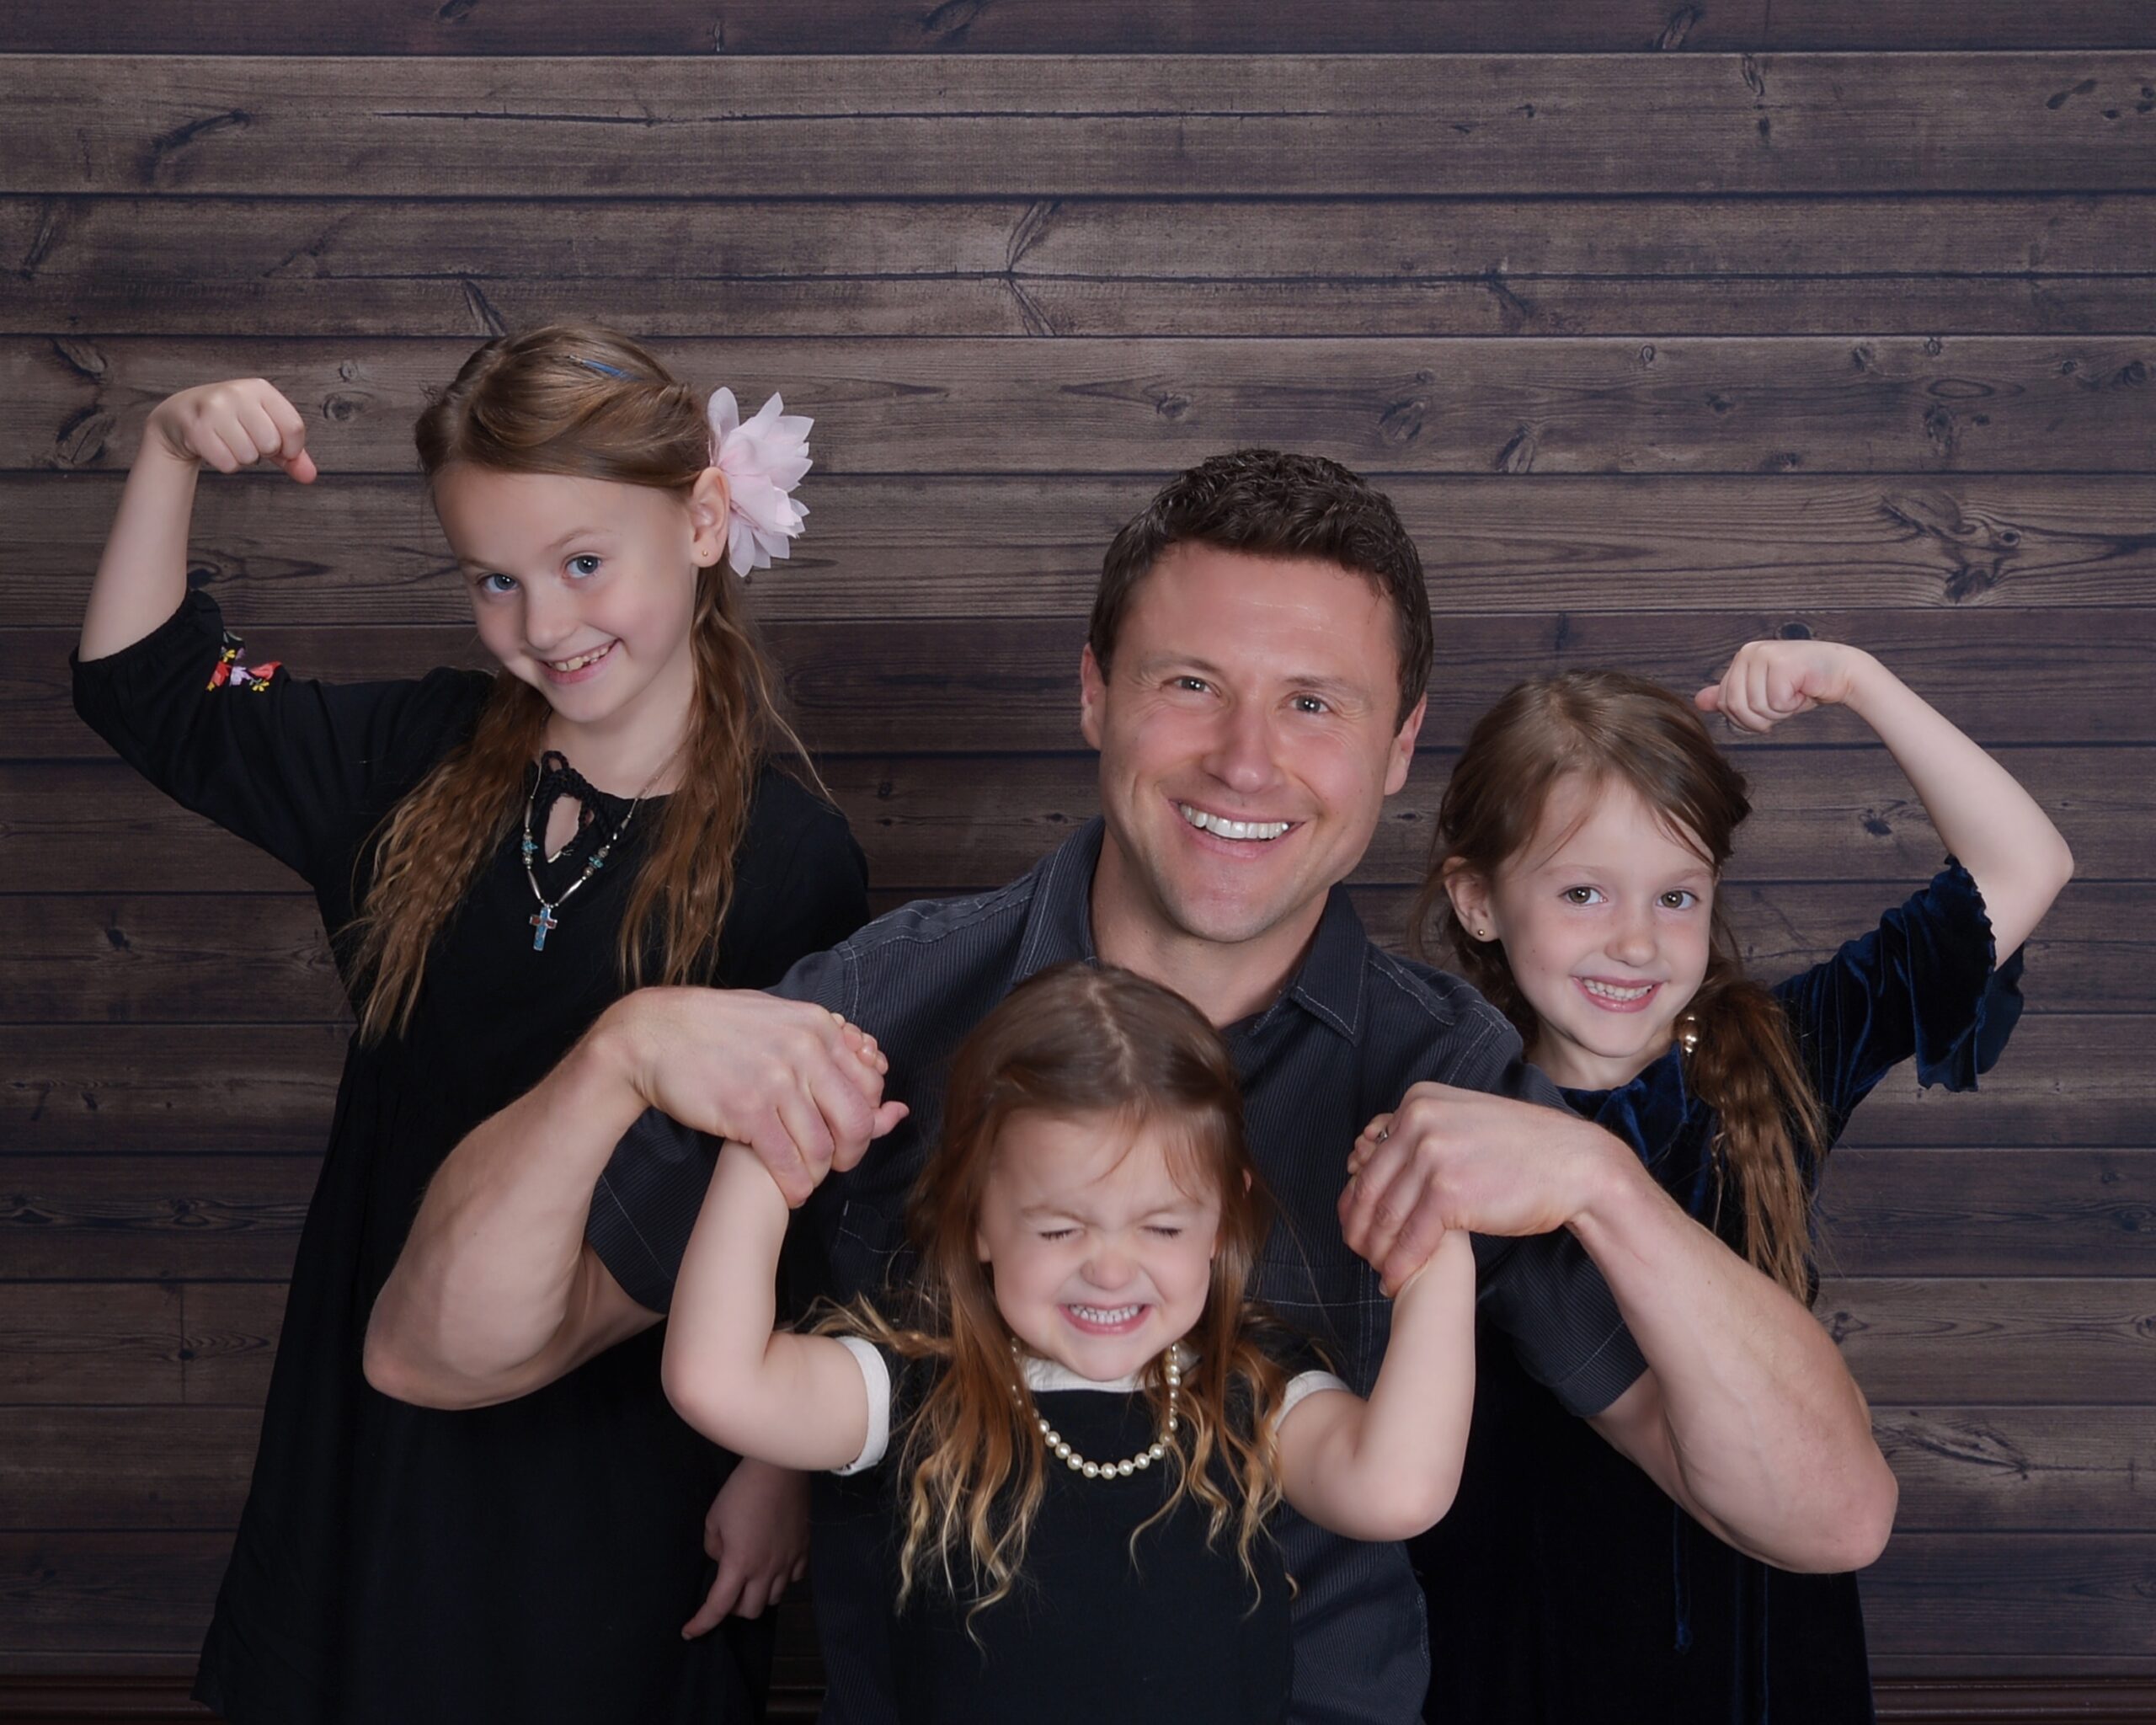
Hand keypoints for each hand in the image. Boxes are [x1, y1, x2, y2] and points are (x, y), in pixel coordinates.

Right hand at [146, 379, 316, 482]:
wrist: (181, 415)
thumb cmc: (231, 422)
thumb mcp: (266, 429)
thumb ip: (292, 454)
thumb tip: (309, 476)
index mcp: (261, 389)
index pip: (294, 427)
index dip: (291, 448)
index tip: (279, 447)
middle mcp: (237, 392)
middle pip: (271, 443)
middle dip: (262, 451)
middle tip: (246, 439)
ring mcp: (214, 408)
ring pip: (248, 455)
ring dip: (242, 458)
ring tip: (228, 441)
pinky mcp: (196, 427)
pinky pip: (227, 463)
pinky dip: (225, 463)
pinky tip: (215, 446)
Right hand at [599, 989, 907, 1205]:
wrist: (654, 1034)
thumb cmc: (714, 1025)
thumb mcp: (776, 1015)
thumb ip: (821, 1037)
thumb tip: (871, 1057)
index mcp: (817, 1026)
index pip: (869, 1083)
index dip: (868, 1115)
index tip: (851, 1131)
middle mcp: (804, 1052)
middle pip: (855, 1120)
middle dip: (852, 1152)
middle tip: (838, 1165)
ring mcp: (776, 1082)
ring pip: (821, 1147)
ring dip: (819, 1173)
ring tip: (808, 1178)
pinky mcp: (747, 1111)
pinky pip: (786, 1161)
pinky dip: (794, 1185)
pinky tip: (792, 1191)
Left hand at [681, 1457, 809, 1636]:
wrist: (779, 1469)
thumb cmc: (741, 1490)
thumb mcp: (713, 1518)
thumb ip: (713, 1546)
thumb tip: (722, 1559)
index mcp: (739, 1565)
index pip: (718, 1607)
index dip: (702, 1624)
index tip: (689, 1631)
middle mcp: (765, 1571)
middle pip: (749, 1611)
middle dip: (732, 1608)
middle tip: (725, 1592)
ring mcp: (788, 1562)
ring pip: (773, 1599)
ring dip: (757, 1596)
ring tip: (750, 1580)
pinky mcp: (803, 1550)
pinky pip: (793, 1579)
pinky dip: (781, 1580)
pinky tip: (774, 1566)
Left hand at [1340, 1082, 1620, 1294]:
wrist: (1575, 1164)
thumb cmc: (1522, 1148)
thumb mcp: (1463, 1118)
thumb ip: (1422, 1131)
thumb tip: (1373, 1153)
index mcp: (1417, 1101)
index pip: (1369, 1155)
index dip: (1357, 1195)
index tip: (1356, 1221)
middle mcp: (1418, 1122)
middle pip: (1370, 1187)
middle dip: (1360, 1228)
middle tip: (1360, 1254)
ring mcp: (1432, 1156)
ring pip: (1386, 1216)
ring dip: (1377, 1252)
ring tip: (1378, 1271)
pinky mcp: (1448, 1193)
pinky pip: (1411, 1238)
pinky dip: (1399, 1264)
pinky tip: (1395, 1280)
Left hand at [1695, 639, 1871, 734]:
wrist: (1842, 673)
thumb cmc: (1803, 685)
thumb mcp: (1762, 693)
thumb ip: (1731, 695)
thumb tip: (1698, 702)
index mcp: (1740, 659)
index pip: (1724, 703)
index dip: (1747, 717)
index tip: (1770, 705)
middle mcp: (1748, 652)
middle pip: (1735, 706)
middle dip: (1762, 716)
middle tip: (1784, 702)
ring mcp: (1763, 654)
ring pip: (1755, 707)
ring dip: (1779, 712)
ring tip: (1794, 694)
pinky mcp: (1780, 663)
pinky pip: (1775, 703)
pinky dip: (1792, 706)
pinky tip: (1803, 690)